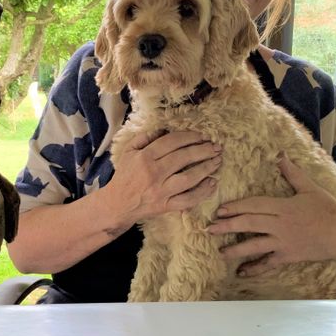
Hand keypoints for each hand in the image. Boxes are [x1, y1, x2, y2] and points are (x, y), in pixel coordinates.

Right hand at [106, 131, 221, 225]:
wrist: (118, 204)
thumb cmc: (125, 176)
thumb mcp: (129, 152)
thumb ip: (144, 138)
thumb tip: (163, 129)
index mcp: (145, 157)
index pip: (172, 142)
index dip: (189, 137)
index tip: (202, 135)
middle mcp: (154, 173)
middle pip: (183, 158)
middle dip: (203, 150)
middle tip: (216, 146)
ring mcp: (161, 191)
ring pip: (188, 178)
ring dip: (206, 168)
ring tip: (217, 161)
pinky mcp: (166, 206)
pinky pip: (187, 200)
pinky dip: (202, 193)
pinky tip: (212, 183)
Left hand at [207, 155, 335, 276]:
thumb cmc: (328, 210)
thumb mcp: (310, 188)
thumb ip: (293, 173)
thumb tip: (281, 157)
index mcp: (284, 207)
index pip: (254, 206)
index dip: (236, 207)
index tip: (220, 210)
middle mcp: (280, 225)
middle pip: (250, 224)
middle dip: (228, 226)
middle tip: (210, 229)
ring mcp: (283, 243)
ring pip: (255, 246)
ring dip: (236, 249)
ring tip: (220, 251)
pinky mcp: (288, 256)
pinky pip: (268, 263)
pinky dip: (255, 268)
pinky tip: (241, 272)